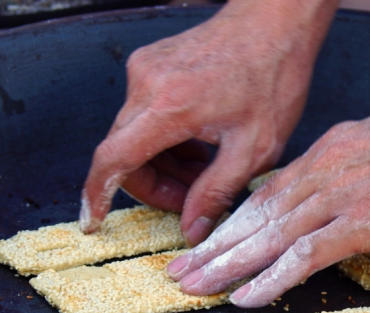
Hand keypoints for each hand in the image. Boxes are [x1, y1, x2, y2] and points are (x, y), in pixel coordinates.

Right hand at [80, 0, 338, 243]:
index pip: (113, 159)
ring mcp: (145, 70)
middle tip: (191, 199)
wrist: (275, 25)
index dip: (97, 195)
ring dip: (163, 164)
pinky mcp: (152, 65)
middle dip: (154, 185)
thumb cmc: (272, 80)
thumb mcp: (253, 149)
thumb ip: (216, 193)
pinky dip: (166, 140)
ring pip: (134, 136)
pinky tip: (200, 146)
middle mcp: (146, 84)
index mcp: (169, 106)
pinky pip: (145, 115)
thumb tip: (191, 230)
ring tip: (204, 171)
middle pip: (122, 152)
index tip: (94, 220)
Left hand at [166, 104, 369, 306]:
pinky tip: (246, 294)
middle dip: (215, 244)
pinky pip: (305, 255)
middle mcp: (323, 171)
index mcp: (327, 150)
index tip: (211, 238)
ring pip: (269, 235)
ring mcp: (340, 197)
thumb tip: (329, 184)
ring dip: (228, 264)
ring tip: (194, 285)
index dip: (234, 218)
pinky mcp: (362, 224)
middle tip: (180, 267)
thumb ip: (347, 163)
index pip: (268, 191)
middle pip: (255, 213)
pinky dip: (272, 277)